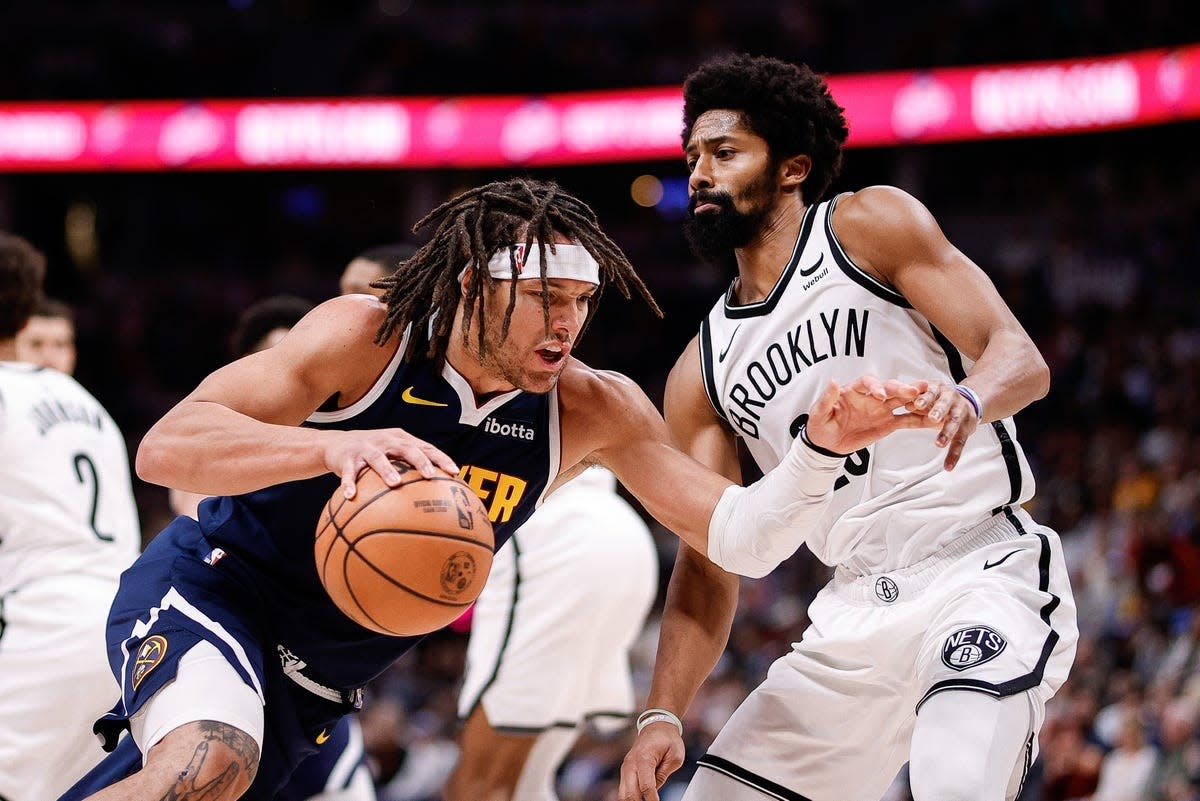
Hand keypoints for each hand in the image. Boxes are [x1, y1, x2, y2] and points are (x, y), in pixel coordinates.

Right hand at [323, 428, 459, 497]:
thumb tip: (434, 500)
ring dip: (387, 470)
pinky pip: (349, 472)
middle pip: (406, 448)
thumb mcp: (392, 456)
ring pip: (378, 458)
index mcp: (401, 440)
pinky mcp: (346, 457)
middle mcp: (385, 441)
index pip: (425, 447)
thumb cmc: (373, 454)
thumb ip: (410, 472)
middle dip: (420, 461)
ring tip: (395, 484)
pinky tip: (351, 496)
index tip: (455, 472)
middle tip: (429, 475)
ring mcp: (366, 448)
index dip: (441, 458)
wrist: (336, 444)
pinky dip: (349, 483)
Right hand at [618, 724, 685, 800]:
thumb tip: (655, 791)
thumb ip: (663, 775)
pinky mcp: (625, 770)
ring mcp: (626, 767)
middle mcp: (631, 763)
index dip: (652, 800)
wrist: (656, 726)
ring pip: (623, 793)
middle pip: (630, 793)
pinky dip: (631, 796)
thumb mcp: (675, 756)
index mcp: (644, 758)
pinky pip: (624, 788)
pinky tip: (640, 799)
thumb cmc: (667, 739)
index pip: (646, 786)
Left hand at [804, 375, 926, 455]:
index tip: (881, 395)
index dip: (876, 387)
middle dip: (901, 389)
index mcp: (854, 390)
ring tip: (931, 396)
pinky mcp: (889, 423)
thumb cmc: (821, 426)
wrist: (827, 444)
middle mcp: (872, 397)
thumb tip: (833, 381)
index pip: (868, 383)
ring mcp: (882, 409)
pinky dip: (920, 419)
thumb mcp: (819, 413)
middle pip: (890, 388)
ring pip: (902, 401)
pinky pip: (907, 419)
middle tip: (913, 392)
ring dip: (916, 398)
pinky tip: (933, 419)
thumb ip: (827, 399)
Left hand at [904, 381, 980, 469]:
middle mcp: (951, 398)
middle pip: (945, 404)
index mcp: (938, 389)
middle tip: (932, 418)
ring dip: (947, 432)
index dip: (924, 398)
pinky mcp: (967, 427)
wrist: (968, 400)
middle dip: (939, 410)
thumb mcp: (926, 395)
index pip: (931, 391)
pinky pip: (960, 441)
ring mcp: (961, 412)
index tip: (916, 404)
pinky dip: (954, 455)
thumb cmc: (940, 399)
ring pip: (955, 422)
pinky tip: (949, 465)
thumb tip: (904, 405)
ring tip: (939, 443)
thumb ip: (914, 401)